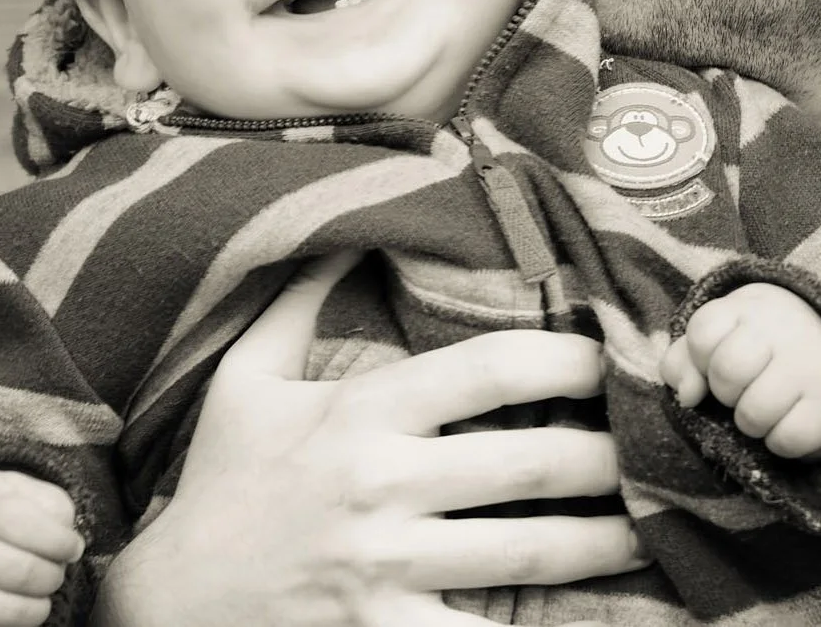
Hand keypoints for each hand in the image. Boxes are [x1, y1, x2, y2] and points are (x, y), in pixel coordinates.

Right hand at [0, 471, 82, 626]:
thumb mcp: (21, 490)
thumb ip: (53, 506)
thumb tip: (70, 545)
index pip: (28, 527)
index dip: (62, 542)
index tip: (73, 547)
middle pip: (24, 573)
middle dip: (54, 576)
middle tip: (56, 572)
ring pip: (11, 611)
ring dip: (39, 607)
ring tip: (40, 593)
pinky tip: (17, 610)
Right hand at [95, 251, 644, 626]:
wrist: (165, 605)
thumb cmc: (219, 483)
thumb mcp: (244, 379)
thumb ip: (298, 301)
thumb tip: (347, 231)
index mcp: (362, 415)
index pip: (488, 370)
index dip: (564, 356)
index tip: (609, 356)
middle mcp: (383, 487)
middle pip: (531, 463)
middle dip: (607, 454)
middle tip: (655, 445)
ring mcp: (387, 567)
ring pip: (527, 551)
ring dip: (603, 541)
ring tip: (653, 525)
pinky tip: (592, 616)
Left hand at [662, 281, 820, 458]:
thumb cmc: (761, 345)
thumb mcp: (719, 337)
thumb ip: (684, 361)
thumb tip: (687, 397)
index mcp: (750, 307)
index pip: (703, 334)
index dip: (701, 358)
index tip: (717, 359)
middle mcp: (784, 331)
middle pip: (728, 372)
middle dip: (725, 390)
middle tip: (743, 387)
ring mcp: (811, 369)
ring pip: (753, 414)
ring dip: (750, 422)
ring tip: (765, 406)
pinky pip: (787, 439)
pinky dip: (778, 441)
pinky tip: (786, 422)